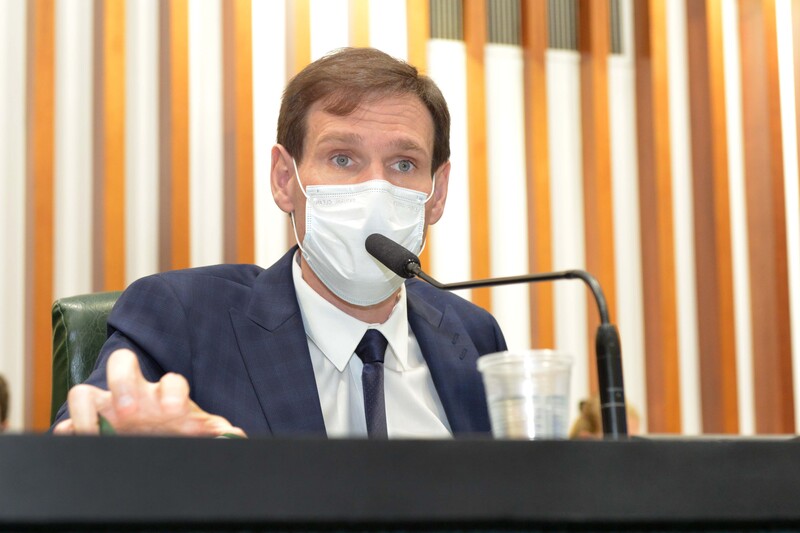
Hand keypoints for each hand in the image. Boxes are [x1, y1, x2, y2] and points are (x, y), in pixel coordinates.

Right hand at [53, 349, 245, 436]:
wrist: (154, 446)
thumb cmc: (179, 433)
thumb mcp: (198, 432)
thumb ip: (215, 431)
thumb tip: (236, 436)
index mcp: (166, 395)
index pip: (171, 381)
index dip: (172, 390)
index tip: (174, 411)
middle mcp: (134, 395)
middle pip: (122, 364)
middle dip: (124, 382)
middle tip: (130, 411)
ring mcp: (106, 409)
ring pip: (84, 391)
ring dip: (87, 409)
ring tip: (95, 433)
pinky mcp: (86, 426)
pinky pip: (68, 422)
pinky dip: (69, 430)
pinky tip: (75, 441)